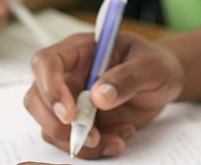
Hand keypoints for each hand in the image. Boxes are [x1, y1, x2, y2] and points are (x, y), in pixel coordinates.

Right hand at [24, 31, 183, 158]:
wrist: (163, 82)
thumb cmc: (154, 63)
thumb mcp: (151, 65)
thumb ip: (127, 77)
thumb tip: (99, 96)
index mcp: (80, 50)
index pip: (46, 62)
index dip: (49, 87)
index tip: (69, 113)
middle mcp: (69, 75)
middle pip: (37, 99)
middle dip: (57, 125)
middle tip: (92, 136)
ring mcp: (71, 100)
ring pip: (51, 127)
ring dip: (80, 142)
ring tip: (119, 137)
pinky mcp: (80, 122)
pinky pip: (72, 141)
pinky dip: (94, 149)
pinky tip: (120, 138)